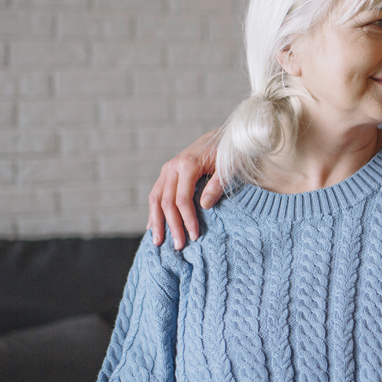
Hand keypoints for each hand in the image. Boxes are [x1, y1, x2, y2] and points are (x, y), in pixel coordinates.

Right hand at [146, 130, 223, 249]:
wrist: (223, 135)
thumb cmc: (229, 152)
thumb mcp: (228, 167)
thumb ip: (217, 185)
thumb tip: (205, 206)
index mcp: (187, 164)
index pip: (182, 199)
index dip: (187, 220)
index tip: (194, 237)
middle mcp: (173, 166)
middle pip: (166, 201)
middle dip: (171, 226)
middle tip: (178, 246)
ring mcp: (168, 168)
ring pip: (155, 198)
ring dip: (157, 221)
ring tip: (158, 242)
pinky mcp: (168, 172)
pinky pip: (156, 193)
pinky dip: (153, 210)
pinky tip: (152, 226)